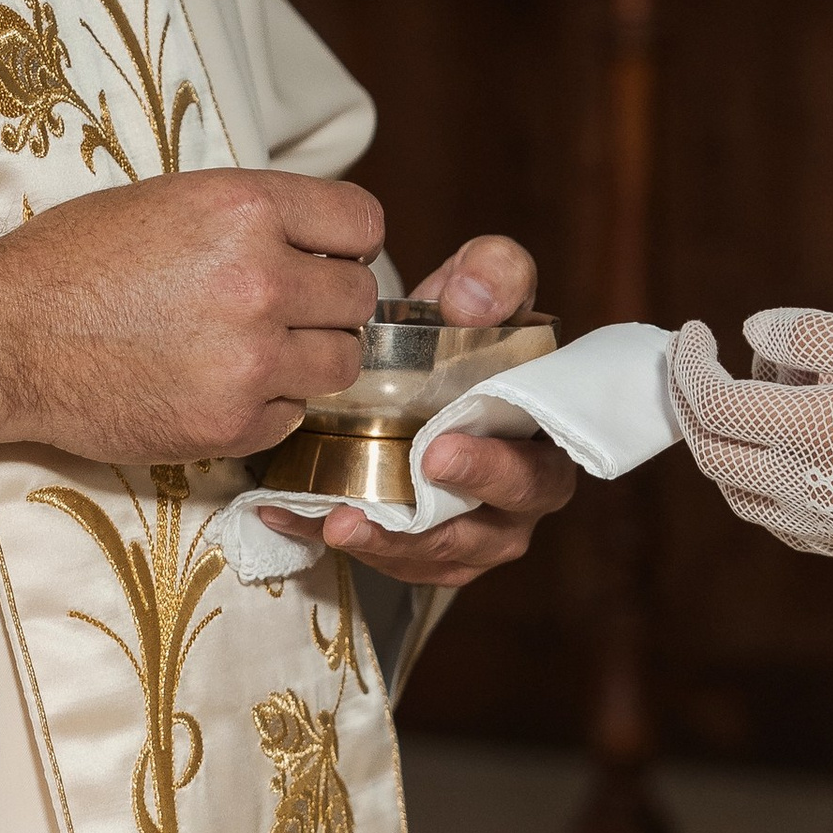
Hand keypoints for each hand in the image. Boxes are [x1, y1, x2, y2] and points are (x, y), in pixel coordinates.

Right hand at [0, 168, 384, 463]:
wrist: (4, 335)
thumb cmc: (74, 262)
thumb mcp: (171, 201)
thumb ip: (252, 217)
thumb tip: (317, 242)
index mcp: (245, 209)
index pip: (362, 223)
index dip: (346, 244)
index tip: (326, 258)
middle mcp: (259, 280)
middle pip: (358, 298)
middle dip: (328, 304)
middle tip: (284, 311)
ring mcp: (250, 358)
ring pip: (341, 362)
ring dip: (309, 358)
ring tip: (256, 351)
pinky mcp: (230, 423)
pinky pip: (293, 415)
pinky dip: (268, 405)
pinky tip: (218, 386)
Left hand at [261, 230, 577, 586]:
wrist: (412, 352)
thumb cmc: (460, 323)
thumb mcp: (481, 278)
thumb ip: (493, 273)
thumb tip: (471, 302)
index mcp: (544, 441)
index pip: (541, 470)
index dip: (496, 468)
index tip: (438, 450)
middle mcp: (517, 497)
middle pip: (495, 531)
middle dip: (442, 521)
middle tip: (379, 498)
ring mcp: (471, 530)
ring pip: (439, 558)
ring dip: (388, 545)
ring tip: (337, 522)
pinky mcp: (421, 547)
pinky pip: (385, 558)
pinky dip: (340, 540)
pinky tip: (288, 514)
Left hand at [669, 305, 832, 566]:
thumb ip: (823, 338)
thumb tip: (754, 332)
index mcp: (817, 435)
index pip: (712, 405)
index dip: (689, 364)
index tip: (697, 329)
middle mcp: (809, 491)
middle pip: (711, 452)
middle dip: (692, 399)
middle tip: (706, 356)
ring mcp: (829, 527)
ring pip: (737, 491)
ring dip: (725, 438)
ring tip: (770, 388)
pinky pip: (775, 516)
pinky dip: (758, 475)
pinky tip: (795, 440)